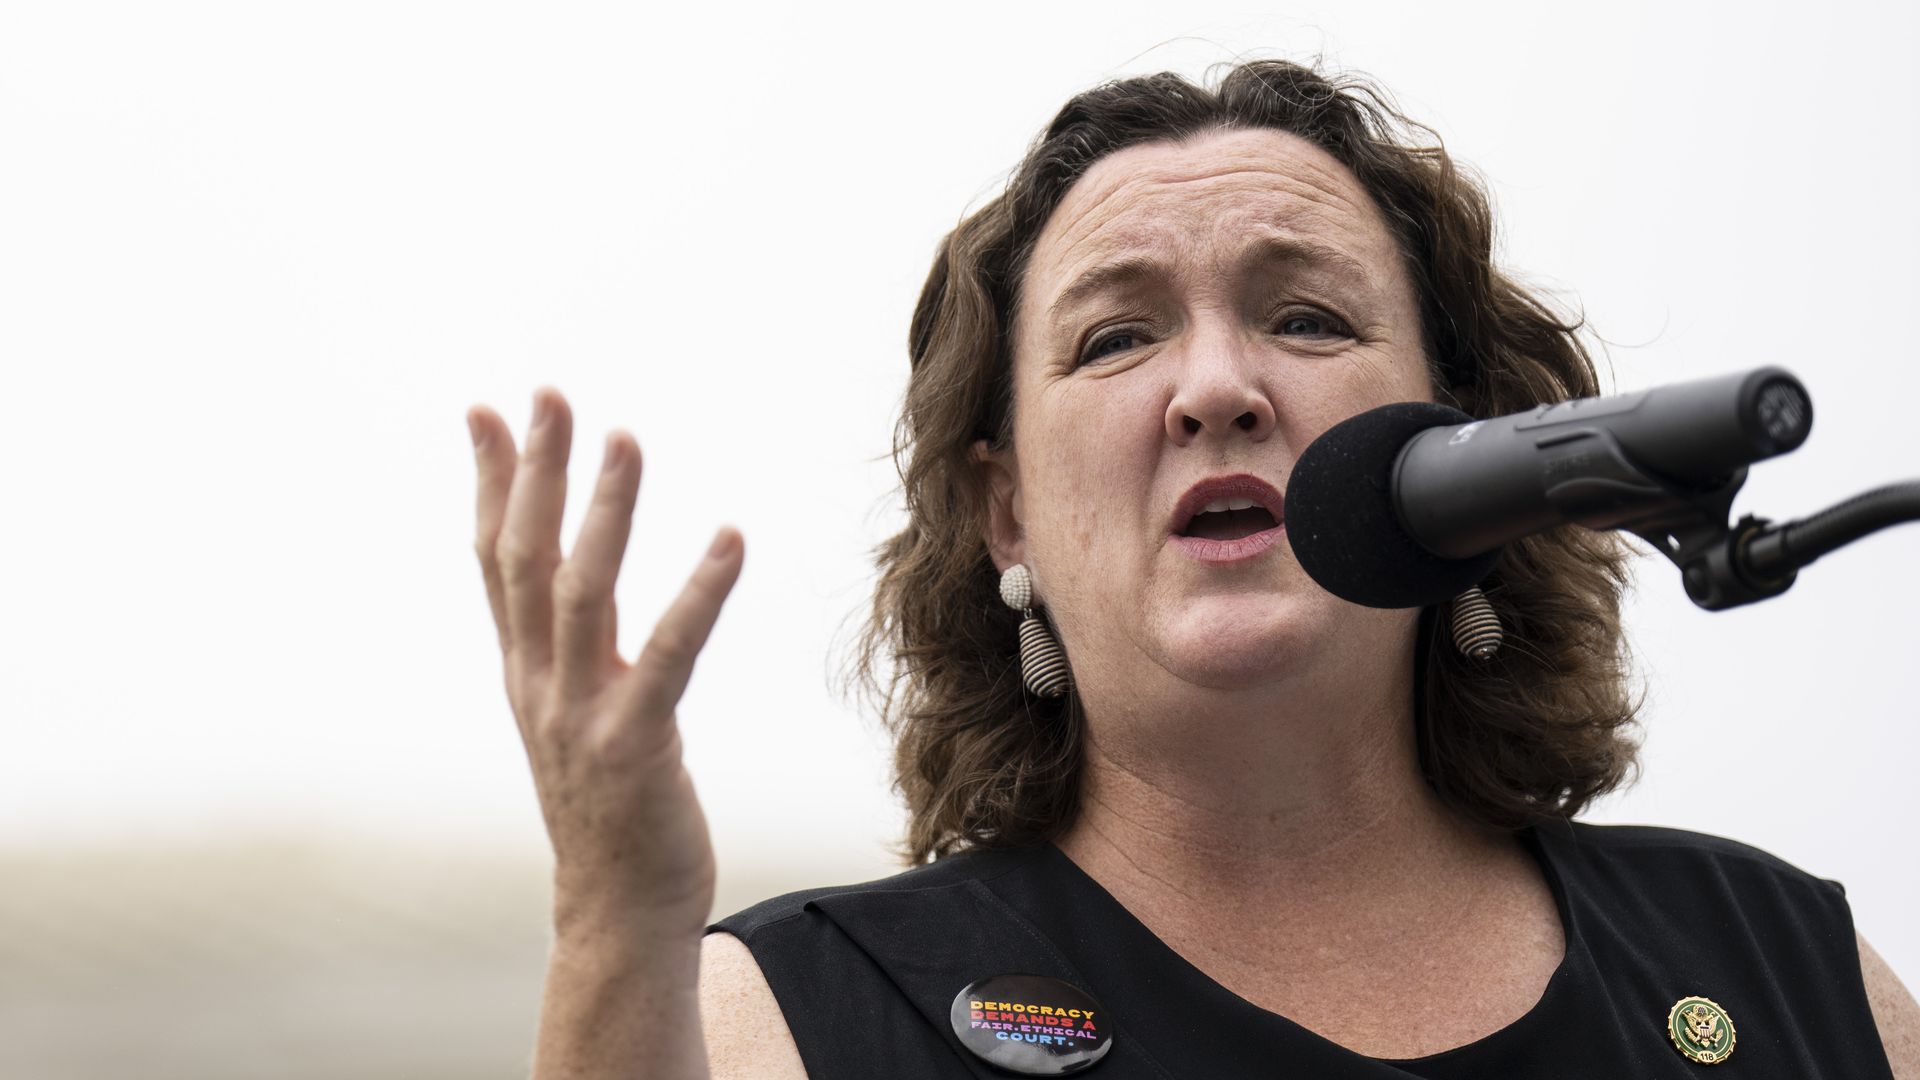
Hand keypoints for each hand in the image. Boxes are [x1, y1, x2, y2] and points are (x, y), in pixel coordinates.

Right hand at [467, 387, 744, 938]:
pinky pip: (668, 655)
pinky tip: (729, 538)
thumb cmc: (610, 810)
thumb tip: (569, 592)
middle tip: (549, 394)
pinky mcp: (636, 746)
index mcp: (523, 673)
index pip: (495, 560)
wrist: (616, 915)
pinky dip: (697, 593)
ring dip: (603, 511)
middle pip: (525, 559)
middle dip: (533, 472)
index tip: (486, 409)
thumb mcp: (573, 716)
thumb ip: (569, 652)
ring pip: (581, 593)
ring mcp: (580, 716)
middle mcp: (538, 685)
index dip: (490, 483)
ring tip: (625, 439)